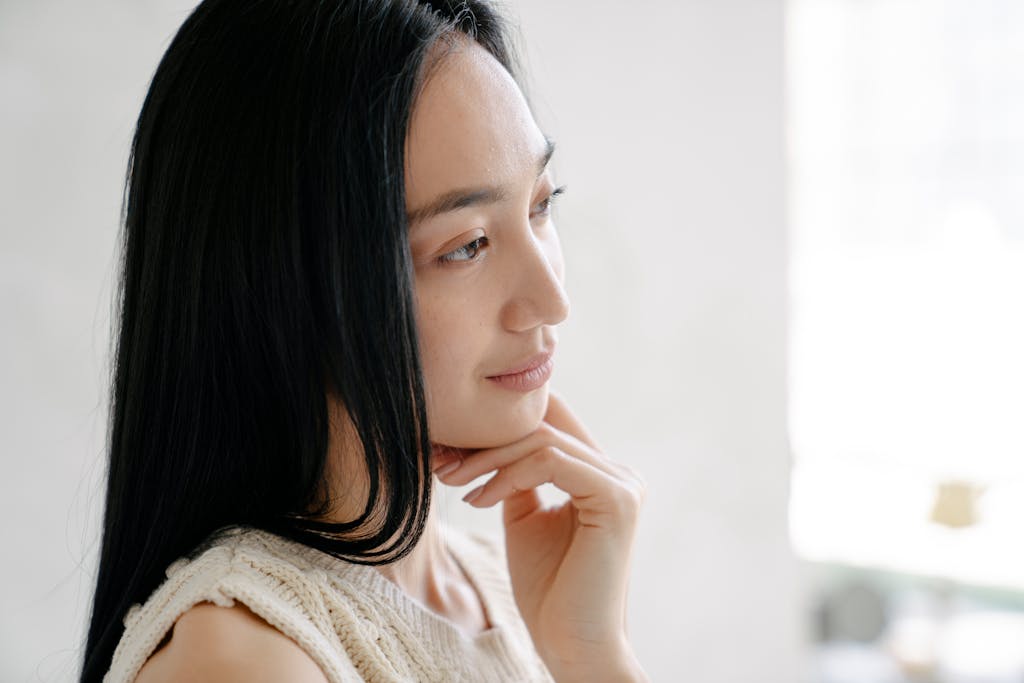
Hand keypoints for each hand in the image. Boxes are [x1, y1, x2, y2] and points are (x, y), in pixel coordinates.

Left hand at [433, 389, 647, 681]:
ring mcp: (622, 483)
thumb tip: (488, 444)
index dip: (498, 426)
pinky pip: (550, 462)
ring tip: (454, 481)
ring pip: (542, 440)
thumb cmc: (548, 591)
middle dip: (486, 440)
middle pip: (544, 425)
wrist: (570, 645)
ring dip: (488, 459)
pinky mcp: (616, 498)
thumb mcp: (525, 519)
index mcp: (603, 475)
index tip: (448, 448)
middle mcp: (620, 473)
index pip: (552, 421)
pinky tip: (480, 499)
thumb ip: (519, 478)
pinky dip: (507, 475)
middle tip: (443, 460)